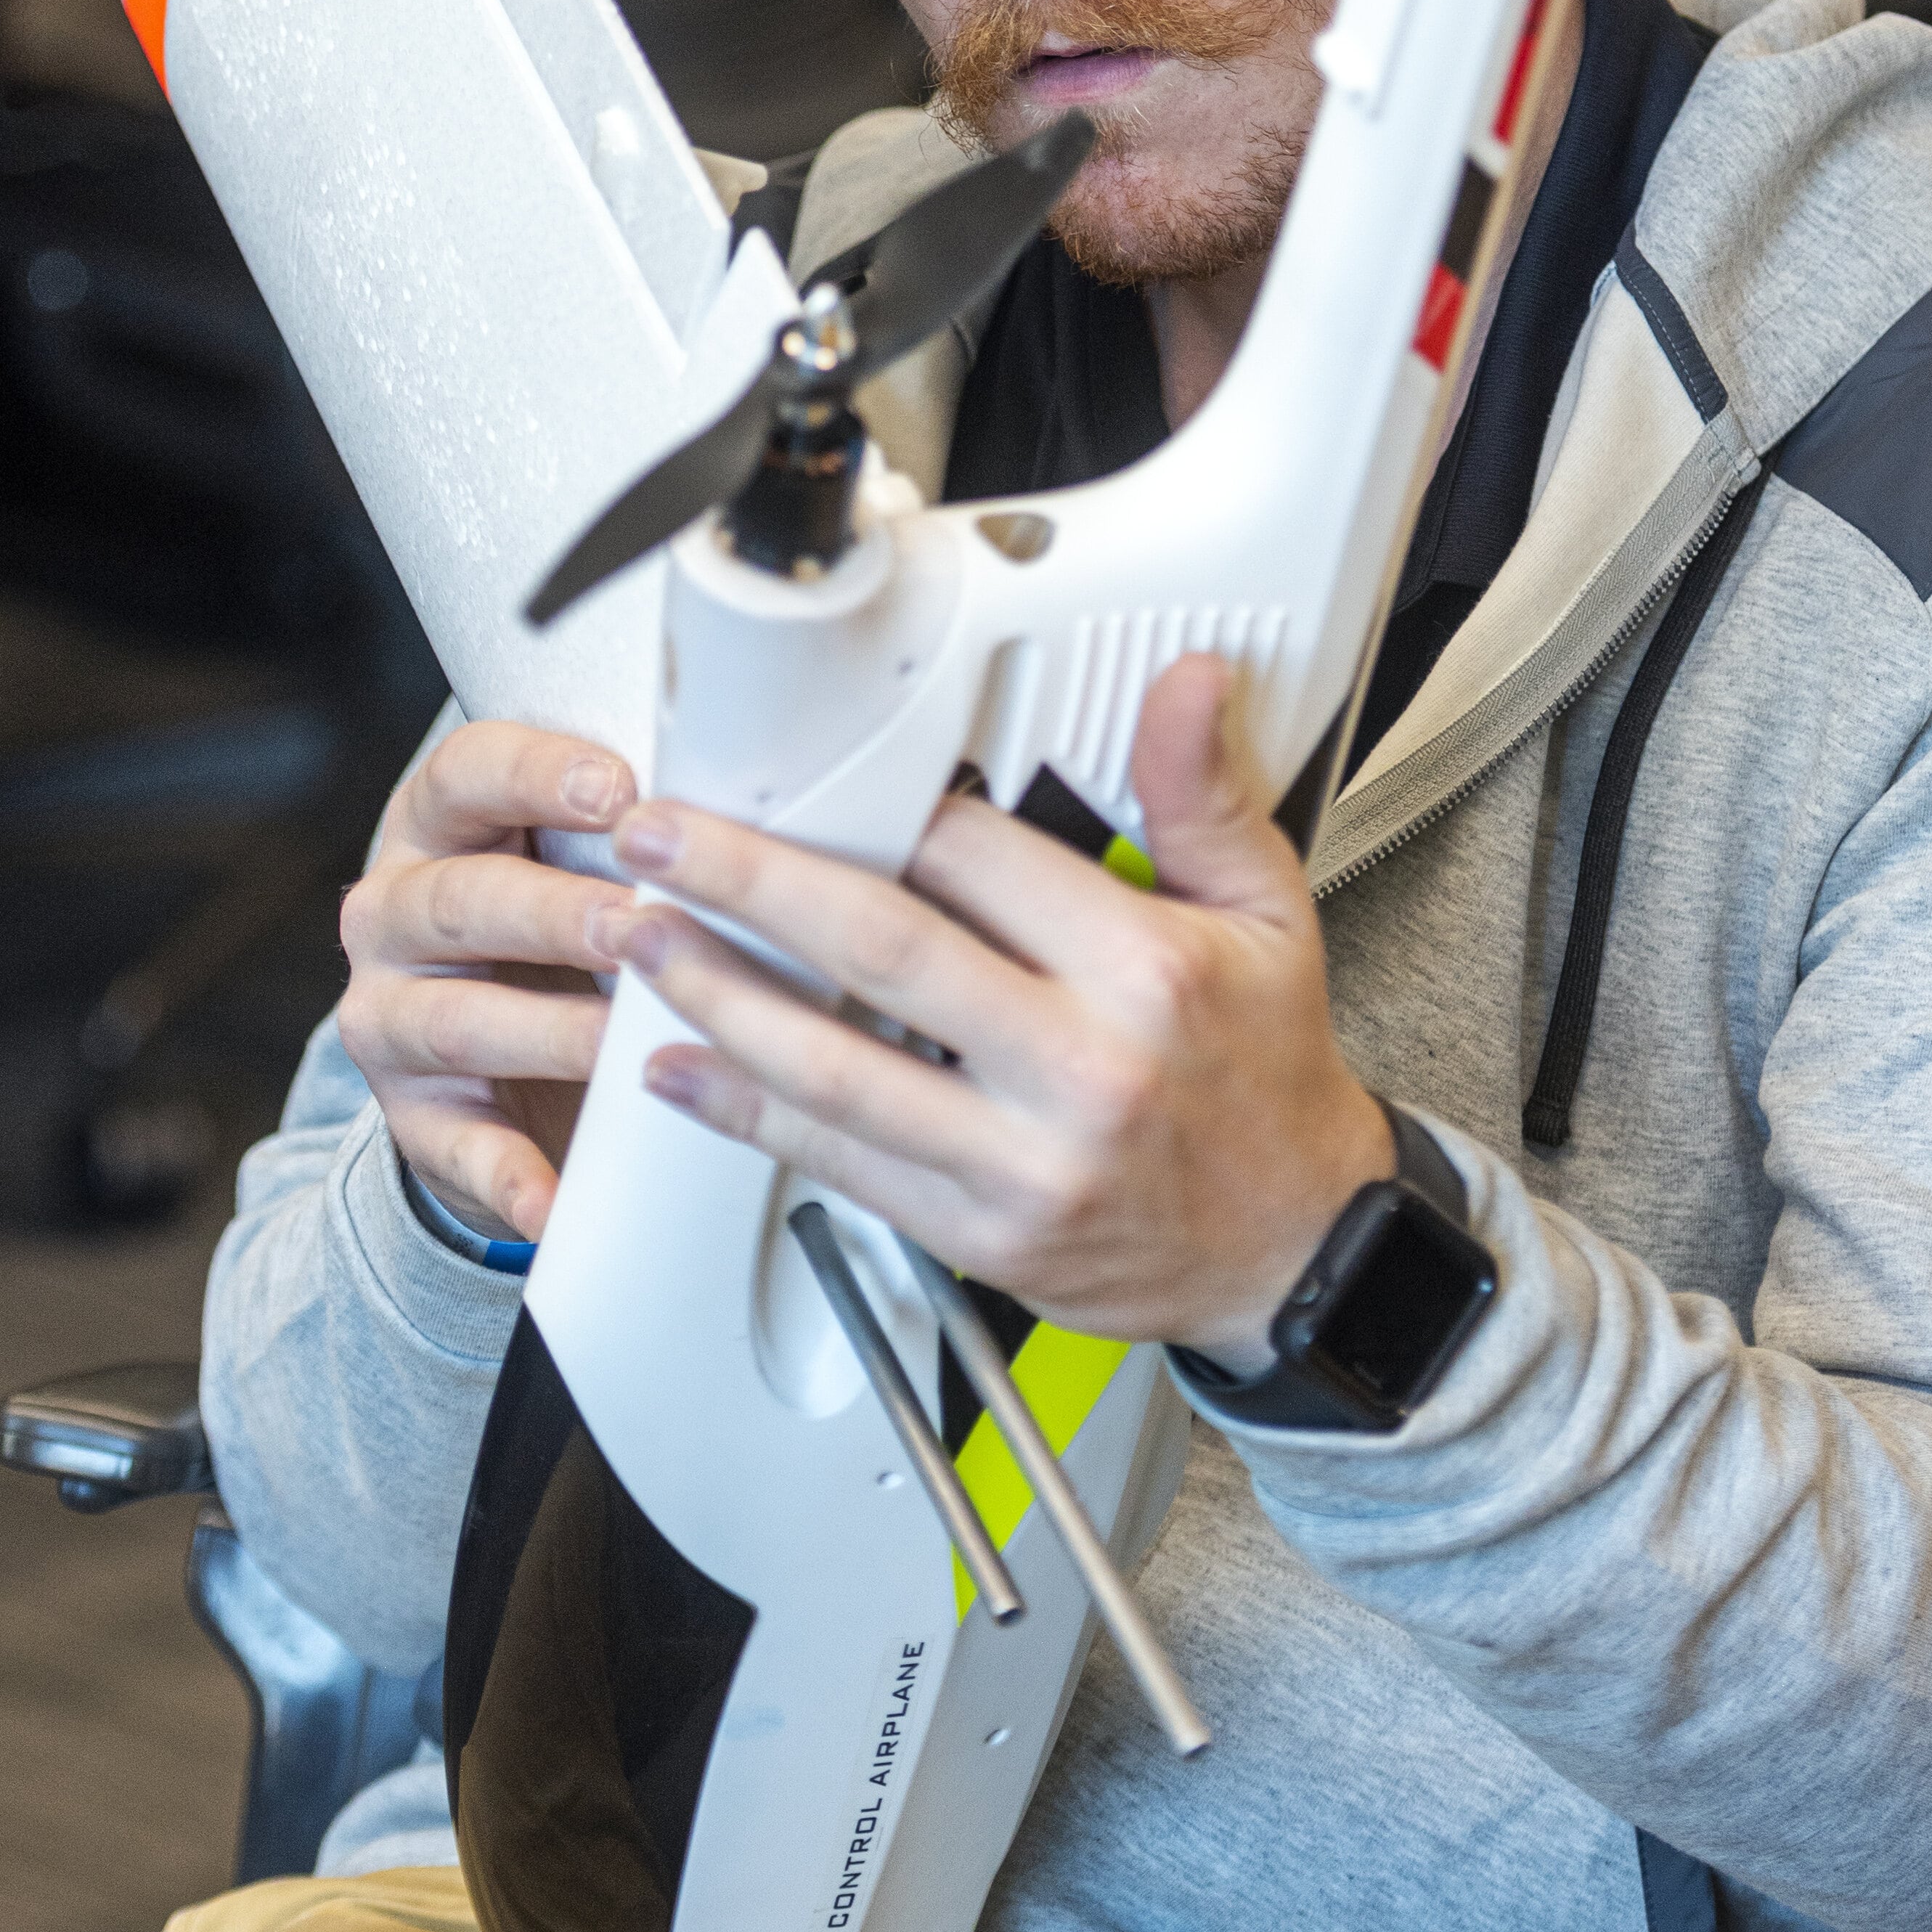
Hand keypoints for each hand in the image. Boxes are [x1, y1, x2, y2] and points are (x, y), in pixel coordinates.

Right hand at [335, 720, 637, 1241]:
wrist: (488, 1061)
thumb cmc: (557, 933)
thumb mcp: (572, 862)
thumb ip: (632, 833)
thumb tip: (751, 809)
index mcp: (438, 827)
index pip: (466, 774)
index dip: (538, 775)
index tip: (620, 792)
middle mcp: (393, 914)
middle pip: (463, 900)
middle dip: (554, 912)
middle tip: (635, 925)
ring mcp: (391, 1019)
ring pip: (460, 1020)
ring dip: (548, 1033)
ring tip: (621, 1046)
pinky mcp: (413, 1119)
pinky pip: (462, 1149)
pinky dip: (511, 1179)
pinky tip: (556, 1203)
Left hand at [587, 655, 1391, 1366]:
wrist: (1291, 1251)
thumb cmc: (1263, 1075)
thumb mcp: (1267, 916)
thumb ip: (1202, 794)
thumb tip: (1188, 679)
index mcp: (1144, 970)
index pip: (976, 859)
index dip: (882, 812)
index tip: (816, 782)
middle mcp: (1080, 1067)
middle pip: (879, 949)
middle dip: (747, 883)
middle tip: (659, 839)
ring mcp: (1023, 1161)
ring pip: (835, 1066)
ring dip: (719, 994)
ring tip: (641, 938)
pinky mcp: (981, 1235)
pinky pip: (840, 1162)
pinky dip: (745, 1112)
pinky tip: (681, 1066)